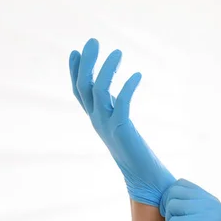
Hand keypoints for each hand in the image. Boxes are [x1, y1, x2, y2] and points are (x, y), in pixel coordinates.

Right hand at [69, 38, 174, 205]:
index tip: (77, 51)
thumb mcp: (120, 128)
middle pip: (84, 87)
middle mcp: (97, 121)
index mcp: (96, 119)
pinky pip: (121, 105)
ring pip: (99, 92)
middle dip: (87, 63)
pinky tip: (138, 75)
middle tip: (94, 41)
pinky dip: (128, 88)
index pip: (79, 92)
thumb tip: (113, 98)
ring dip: (107, 70)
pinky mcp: (122, 132)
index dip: (75, 72)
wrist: (144, 179)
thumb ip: (115, 112)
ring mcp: (108, 126)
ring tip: (118, 52)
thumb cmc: (136, 155)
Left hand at [161, 179, 220, 220]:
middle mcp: (211, 203)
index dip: (170, 198)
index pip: (181, 183)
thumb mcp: (194, 220)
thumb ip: (185, 204)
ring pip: (171, 206)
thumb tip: (163, 191)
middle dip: (168, 209)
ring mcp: (207, 213)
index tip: (173, 215)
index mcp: (210, 200)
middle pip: (173, 192)